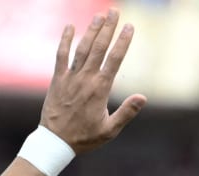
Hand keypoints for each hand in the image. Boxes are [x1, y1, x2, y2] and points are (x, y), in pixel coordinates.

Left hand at [40, 9, 147, 154]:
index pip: (114, 59)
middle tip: (114, 11)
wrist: (56, 141)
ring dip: (91, 30)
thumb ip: (126, 112)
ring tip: (99, 15)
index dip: (123, 41)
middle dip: (108, 28)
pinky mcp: (58, 79)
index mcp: (100, 89)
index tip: (130, 27)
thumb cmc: (85, 138)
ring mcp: (70, 77)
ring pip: (82, 48)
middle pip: (99, 48)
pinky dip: (65, 40)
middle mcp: (86, 79)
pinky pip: (61, 55)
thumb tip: (143, 97)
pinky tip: (70, 27)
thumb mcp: (110, 130)